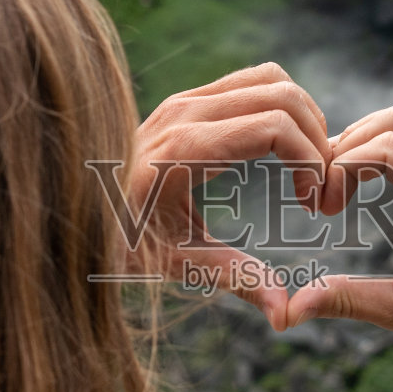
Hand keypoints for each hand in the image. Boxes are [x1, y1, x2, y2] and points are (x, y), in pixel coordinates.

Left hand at [130, 63, 328, 330]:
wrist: (72, 211)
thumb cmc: (121, 243)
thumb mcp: (176, 264)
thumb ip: (233, 278)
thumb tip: (283, 312)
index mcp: (183, 150)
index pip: (274, 125)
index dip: (311, 160)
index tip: (314, 204)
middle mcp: (184, 112)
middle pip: (283, 94)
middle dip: (317, 137)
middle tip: (320, 189)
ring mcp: (184, 99)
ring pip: (272, 79)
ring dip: (304, 117)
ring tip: (308, 168)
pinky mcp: (187, 98)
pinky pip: (252, 82)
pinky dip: (282, 106)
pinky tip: (282, 152)